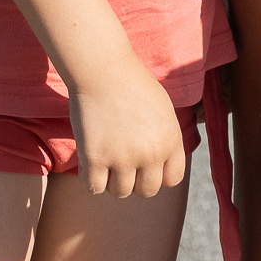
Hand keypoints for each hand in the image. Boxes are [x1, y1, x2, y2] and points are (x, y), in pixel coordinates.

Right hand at [63, 53, 187, 198]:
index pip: (171, 180)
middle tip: (122, 162)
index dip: (157, 174)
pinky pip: (93, 187)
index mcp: (171, 141)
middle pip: (146, 191)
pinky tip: (88, 162)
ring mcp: (122, 158)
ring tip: (105, 159)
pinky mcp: (95, 158)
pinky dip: (89, 179)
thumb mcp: (163, 110)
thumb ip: (166, 140)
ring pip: (120, 192)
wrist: (102, 67)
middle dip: (135, 180)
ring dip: (111, 180)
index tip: (144, 163)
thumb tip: (162, 168)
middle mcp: (150, 154)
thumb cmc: (131, 83)